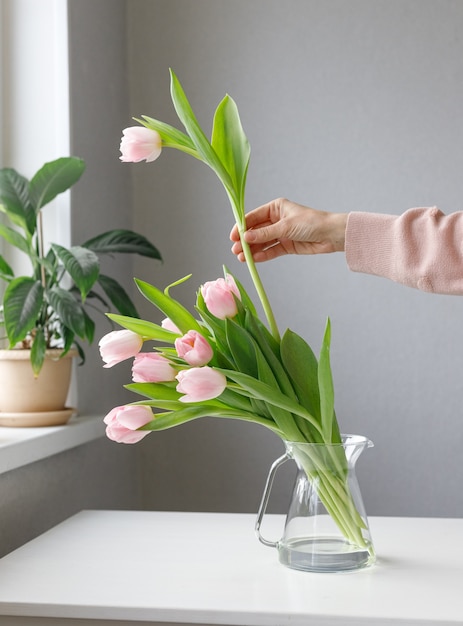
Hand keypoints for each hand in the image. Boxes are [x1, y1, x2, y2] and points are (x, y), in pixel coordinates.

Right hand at [230, 198, 347, 261]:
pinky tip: (253, 260)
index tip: (233, 236)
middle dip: (245, 241)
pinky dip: (263, 255)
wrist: (331, 235)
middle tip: (236, 250)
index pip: (253, 217)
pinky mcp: (287, 246)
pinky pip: (271, 250)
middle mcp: (276, 220)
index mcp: (276, 208)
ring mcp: (281, 233)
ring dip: (252, 250)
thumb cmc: (311, 223)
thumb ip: (265, 233)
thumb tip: (246, 237)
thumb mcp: (285, 226)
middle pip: (256, 231)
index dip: (242, 226)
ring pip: (262, 242)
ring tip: (242, 258)